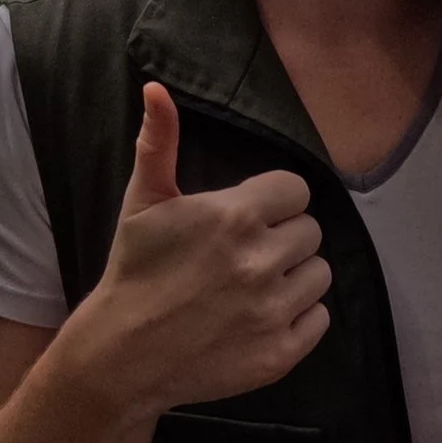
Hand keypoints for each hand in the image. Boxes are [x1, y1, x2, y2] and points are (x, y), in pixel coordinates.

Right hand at [50, 83, 330, 417]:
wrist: (122, 353)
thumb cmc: (133, 270)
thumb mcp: (142, 202)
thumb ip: (159, 143)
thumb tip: (156, 89)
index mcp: (234, 216)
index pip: (296, 190)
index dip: (273, 201)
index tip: (248, 217)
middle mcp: (262, 260)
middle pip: (310, 231)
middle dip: (283, 237)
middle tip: (246, 254)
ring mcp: (274, 310)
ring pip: (319, 275)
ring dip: (294, 277)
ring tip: (255, 286)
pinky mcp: (281, 353)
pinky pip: (319, 320)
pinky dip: (297, 318)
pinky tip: (261, 317)